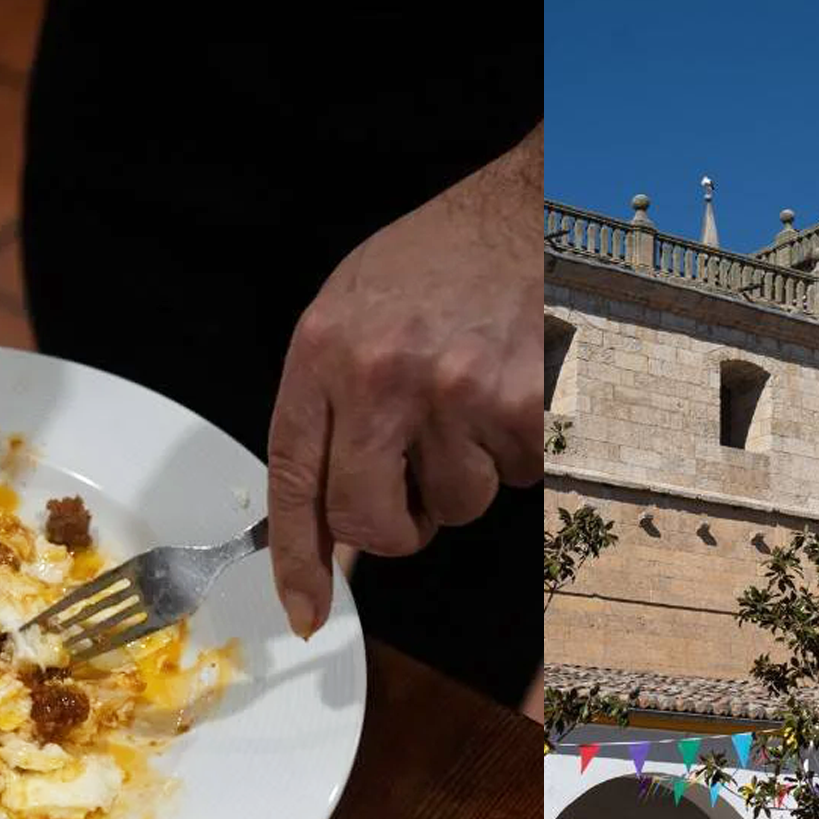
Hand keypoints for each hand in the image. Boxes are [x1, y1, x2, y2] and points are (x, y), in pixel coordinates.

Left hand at [268, 125, 543, 638]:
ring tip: (474, 400)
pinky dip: (522, 449)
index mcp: (323, 354)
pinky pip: (517, 476)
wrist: (525, 207)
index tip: (305, 612)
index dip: (297, 558)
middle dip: (397, 528)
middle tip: (417, 493)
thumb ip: (332, 413)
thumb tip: (333, 526)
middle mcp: (380, 377)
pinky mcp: (521, 406)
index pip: (293, 480)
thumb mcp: (353, 317)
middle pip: (371, 520)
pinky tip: (515, 389)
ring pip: (457, 505)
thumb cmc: (437, 263)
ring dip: (469, 473)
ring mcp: (453, 394)